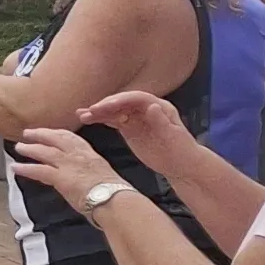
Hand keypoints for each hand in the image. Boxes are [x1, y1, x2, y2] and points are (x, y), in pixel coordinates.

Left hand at [5, 128, 107, 195]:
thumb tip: (86, 180)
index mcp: (92, 156)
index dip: (58, 134)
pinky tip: (15, 167)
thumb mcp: (105, 177)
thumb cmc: (116, 195)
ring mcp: (69, 165)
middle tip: (28, 133)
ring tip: (19, 147)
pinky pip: (39, 170)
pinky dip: (26, 168)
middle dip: (41, 134)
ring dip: (30, 148)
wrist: (116, 202)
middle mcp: (79, 156)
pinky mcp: (61, 177)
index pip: (72, 138)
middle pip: (56, 139)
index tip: (49, 132)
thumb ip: (92, 174)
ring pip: (45, 151)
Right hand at [76, 88, 193, 167]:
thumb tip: (152, 106)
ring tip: (82, 115)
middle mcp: (146, 108)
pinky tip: (87, 119)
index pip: (136, 98)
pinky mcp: (129, 127)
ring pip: (115, 110)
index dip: (120, 100)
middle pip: (122, 102)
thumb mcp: (174, 138)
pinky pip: (112, 120)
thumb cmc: (182, 151)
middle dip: (105, 105)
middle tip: (90, 111)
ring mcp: (136, 117)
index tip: (105, 106)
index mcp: (159, 107)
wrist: (181, 165)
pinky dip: (100, 119)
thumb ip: (161, 122)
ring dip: (98, 112)